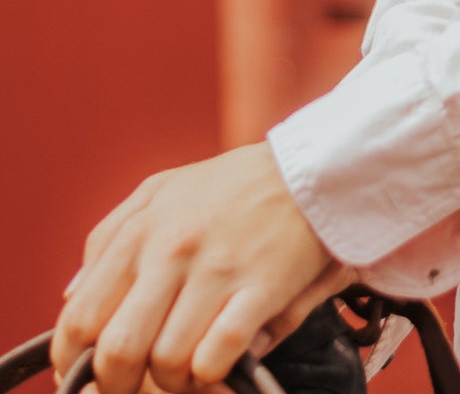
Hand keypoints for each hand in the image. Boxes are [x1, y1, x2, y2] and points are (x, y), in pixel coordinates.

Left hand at [52, 144, 344, 393]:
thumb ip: (108, 239)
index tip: (89, 375)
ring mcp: (217, 270)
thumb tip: (71, 296)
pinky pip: (218, 355)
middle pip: (118, 352)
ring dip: (173, 383)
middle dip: (120, 385)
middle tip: (138, 384)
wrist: (309, 168)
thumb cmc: (230, 185)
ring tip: (185, 373)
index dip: (74, 361)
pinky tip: (217, 364)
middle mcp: (171, 251)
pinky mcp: (261, 287)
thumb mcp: (160, 191)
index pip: (81, 318)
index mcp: (141, 231)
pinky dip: (210, 374)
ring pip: (168, 362)